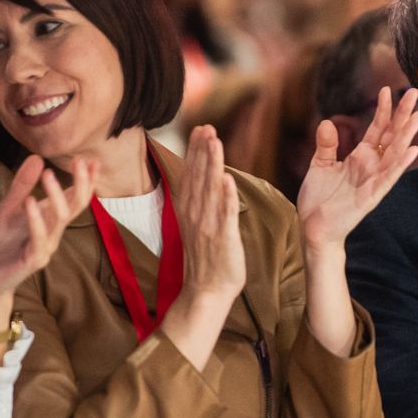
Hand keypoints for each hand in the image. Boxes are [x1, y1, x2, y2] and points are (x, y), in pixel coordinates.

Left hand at [0, 155, 93, 307]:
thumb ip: (22, 185)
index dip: (86, 180)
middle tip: (80, 161)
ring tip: (48, 174)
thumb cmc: (0, 243)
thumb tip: (37, 157)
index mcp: (51, 219)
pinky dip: (35, 219)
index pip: (76, 197)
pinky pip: (39, 237)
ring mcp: (47, 245)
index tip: (91, 159)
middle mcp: (54, 231)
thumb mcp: (8, 208)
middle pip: (76, 205)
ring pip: (60, 218)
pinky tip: (30, 201)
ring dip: (56, 195)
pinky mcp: (35, 259)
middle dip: (82, 183)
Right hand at [175, 126, 246, 300]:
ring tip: (215, 141)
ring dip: (213, 164)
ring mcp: (208, 226)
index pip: (192, 174)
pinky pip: (225, 215)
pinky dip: (226, 197)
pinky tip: (228, 179)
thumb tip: (209, 178)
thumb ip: (202, 201)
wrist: (207, 291)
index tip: (200, 129)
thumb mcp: (199, 224)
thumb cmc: (207, 258)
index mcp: (190, 210)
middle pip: (199, 176)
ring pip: (211, 189)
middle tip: (207, 126)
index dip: (196, 151)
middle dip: (203, 150)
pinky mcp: (224, 238)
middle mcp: (196, 215)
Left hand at [297, 87, 417, 256]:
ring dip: (407, 135)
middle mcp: (371, 166)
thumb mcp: (319, 165)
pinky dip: (401, 164)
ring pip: (394, 153)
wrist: (313, 228)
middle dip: (402, 114)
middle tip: (415, 92)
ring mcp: (374, 180)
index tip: (388, 89)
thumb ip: (326, 145)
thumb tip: (327, 122)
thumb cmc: (318, 199)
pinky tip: (413, 151)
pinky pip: (389, 178)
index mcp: (360, 158)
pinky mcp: (372, 196)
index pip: (376, 129)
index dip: (383, 110)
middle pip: (391, 136)